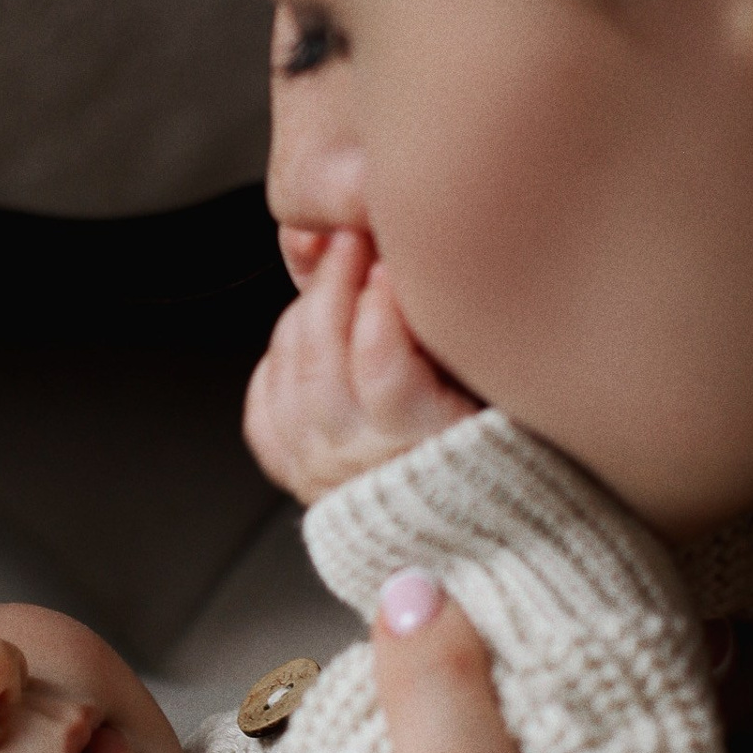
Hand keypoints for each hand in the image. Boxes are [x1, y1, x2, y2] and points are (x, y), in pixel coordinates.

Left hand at [244, 225, 477, 502]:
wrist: (466, 514)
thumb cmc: (488, 443)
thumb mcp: (488, 386)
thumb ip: (446, 331)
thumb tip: (398, 267)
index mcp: (419, 442)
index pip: (380, 368)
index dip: (377, 307)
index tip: (388, 263)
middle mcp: (357, 459)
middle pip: (321, 360)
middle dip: (332, 285)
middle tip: (352, 238)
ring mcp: (317, 466)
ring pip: (287, 371)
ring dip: (305, 308)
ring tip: (334, 270)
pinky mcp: (293, 468)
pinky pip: (264, 403)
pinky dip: (279, 358)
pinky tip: (307, 332)